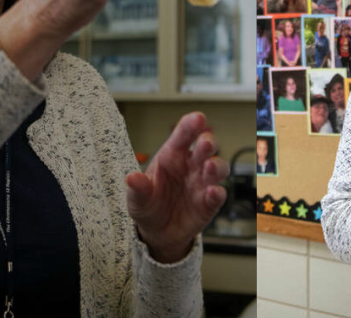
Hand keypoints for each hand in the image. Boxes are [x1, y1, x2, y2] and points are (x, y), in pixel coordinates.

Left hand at [126, 112, 228, 262]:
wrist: (157, 233)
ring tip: (209, 167)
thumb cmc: (149, 205)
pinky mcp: (209, 203)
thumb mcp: (137, 198)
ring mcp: (202, 183)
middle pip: (206, 147)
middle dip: (208, 141)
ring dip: (217, 166)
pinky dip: (217, 193)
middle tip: (205, 142)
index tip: (197, 118)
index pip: (183, 136)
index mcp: (172, 156)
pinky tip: (212, 193)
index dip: (191, 125)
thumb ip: (138, 188)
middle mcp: (191, 166)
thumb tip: (132, 178)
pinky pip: (218, 195)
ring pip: (218, 168)